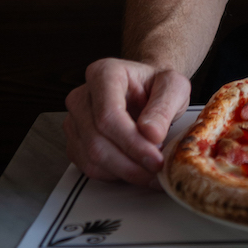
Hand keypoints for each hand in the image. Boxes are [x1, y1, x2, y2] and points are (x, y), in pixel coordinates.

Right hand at [64, 58, 190, 185]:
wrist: (146, 91)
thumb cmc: (157, 85)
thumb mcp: (174, 87)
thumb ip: (164, 107)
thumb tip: (151, 134)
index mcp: (103, 73)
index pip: (108, 115)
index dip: (131, 141)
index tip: (155, 158)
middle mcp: (82, 96)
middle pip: (97, 140)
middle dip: (130, 163)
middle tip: (157, 169)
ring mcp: (74, 121)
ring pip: (91, 158)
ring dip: (124, 171)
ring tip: (150, 168)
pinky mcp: (74, 142)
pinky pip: (89, 168)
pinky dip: (114, 175)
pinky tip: (135, 168)